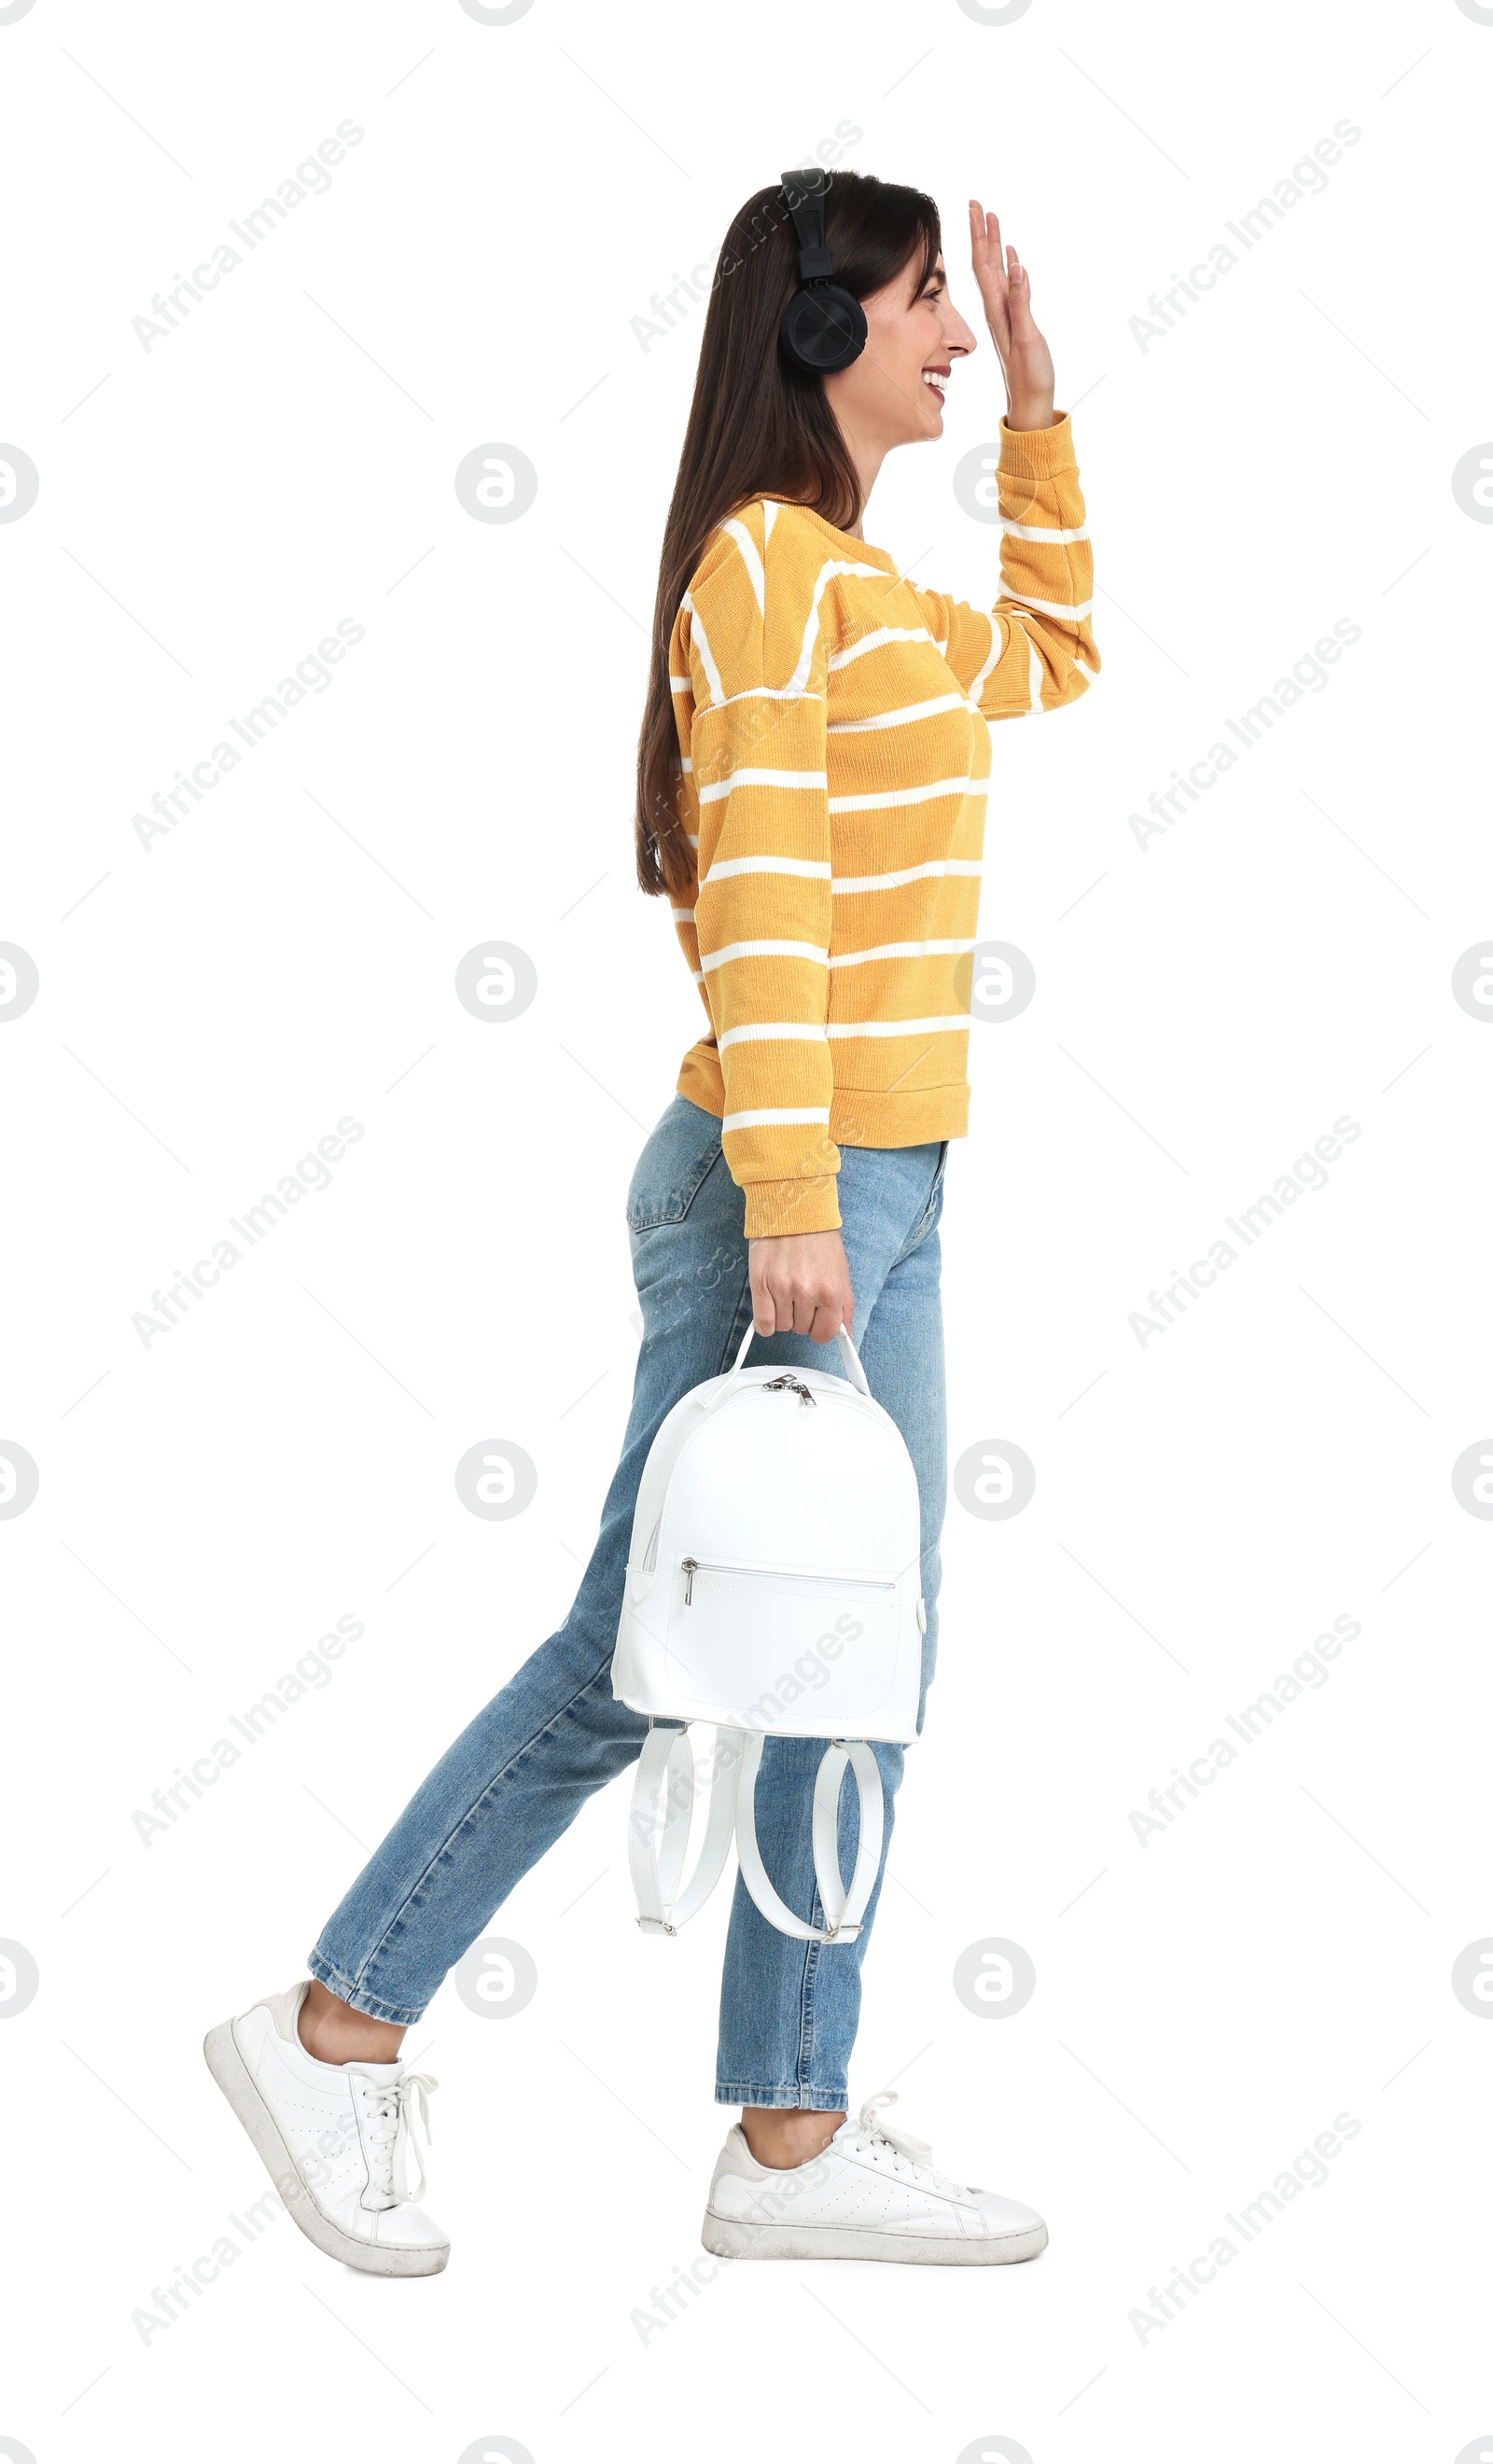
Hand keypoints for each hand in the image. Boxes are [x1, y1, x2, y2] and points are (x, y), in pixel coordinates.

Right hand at [749, 1229, 853, 1345]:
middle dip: (802, 1317)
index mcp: (832, 1291)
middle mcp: (807, 1292)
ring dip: (783, 1314)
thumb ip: (845, 1306)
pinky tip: (770, 1307)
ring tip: (786, 1291)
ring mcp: (782, 1288)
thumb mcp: (841, 1271)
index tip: (816, 1320)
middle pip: (801, 1330)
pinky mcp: (760, 1283)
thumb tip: (846, 1334)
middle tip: (801, 1294)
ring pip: (782, 1326)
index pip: (825, 1334)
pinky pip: (762, 1322)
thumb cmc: (819, 1239)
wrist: (794, 1209)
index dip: (820, 1328)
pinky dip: (766, 1322)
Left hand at [968, 199, 1054, 428]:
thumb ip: (1020, 302)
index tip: (974, 207)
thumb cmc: (1029, 376)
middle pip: (985, 262)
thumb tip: (1014, 267)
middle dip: (982, 232)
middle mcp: (996, 308)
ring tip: (993, 221)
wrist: (1029, 403)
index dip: (978, 234)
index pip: (982, 264)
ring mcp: (1004, 315)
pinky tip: (1009, 258)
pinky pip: (1007, 286)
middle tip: (978, 204)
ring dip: (993, 245)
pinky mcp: (1013, 322)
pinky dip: (1007, 266)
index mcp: (995, 308)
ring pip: (995, 272)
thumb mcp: (1026, 338)